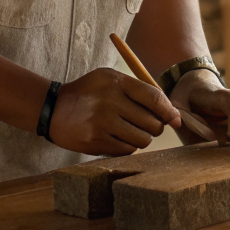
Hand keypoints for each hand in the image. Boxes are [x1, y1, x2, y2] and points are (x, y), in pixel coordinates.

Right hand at [48, 67, 180, 155]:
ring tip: (129, 129)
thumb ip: (140, 90)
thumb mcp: (109, 79)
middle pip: (152, 123)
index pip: (154, 98)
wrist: (53, 110)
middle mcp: (109, 102)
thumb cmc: (89, 93)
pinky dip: (128, 146)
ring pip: (142, 140)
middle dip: (155, 126)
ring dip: (142, 137)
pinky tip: (117, 137)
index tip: (176, 119)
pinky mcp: (96, 142)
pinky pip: (128, 150)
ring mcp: (102, 124)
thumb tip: (171, 113)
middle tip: (145, 123)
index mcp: (116, 82)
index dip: (169, 111)